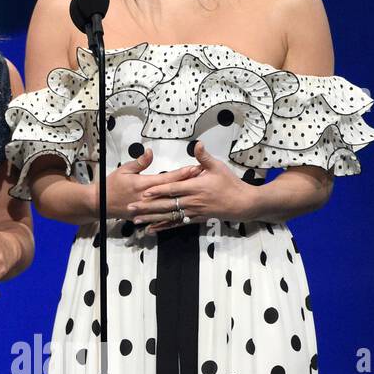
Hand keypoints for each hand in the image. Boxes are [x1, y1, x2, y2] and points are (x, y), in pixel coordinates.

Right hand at [105, 147, 202, 218]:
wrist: (101, 204)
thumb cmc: (111, 185)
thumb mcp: (124, 170)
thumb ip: (139, 162)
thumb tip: (150, 152)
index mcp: (143, 184)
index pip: (168, 178)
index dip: (182, 173)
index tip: (195, 168)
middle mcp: (147, 198)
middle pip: (173, 192)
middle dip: (189, 185)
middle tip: (203, 180)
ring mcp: (147, 209)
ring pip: (170, 205)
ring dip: (185, 199)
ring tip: (198, 195)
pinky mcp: (145, 216)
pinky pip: (162, 217)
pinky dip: (173, 214)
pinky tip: (184, 213)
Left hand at [127, 140, 251, 228]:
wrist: (241, 203)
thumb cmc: (230, 183)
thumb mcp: (218, 167)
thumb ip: (204, 157)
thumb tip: (197, 144)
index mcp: (196, 187)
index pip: (174, 189)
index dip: (159, 190)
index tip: (145, 192)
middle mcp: (192, 201)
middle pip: (167, 205)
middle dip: (148, 207)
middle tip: (132, 208)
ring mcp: (192, 212)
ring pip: (169, 216)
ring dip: (151, 218)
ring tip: (136, 220)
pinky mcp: (194, 219)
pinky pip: (176, 224)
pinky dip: (163, 227)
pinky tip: (151, 229)